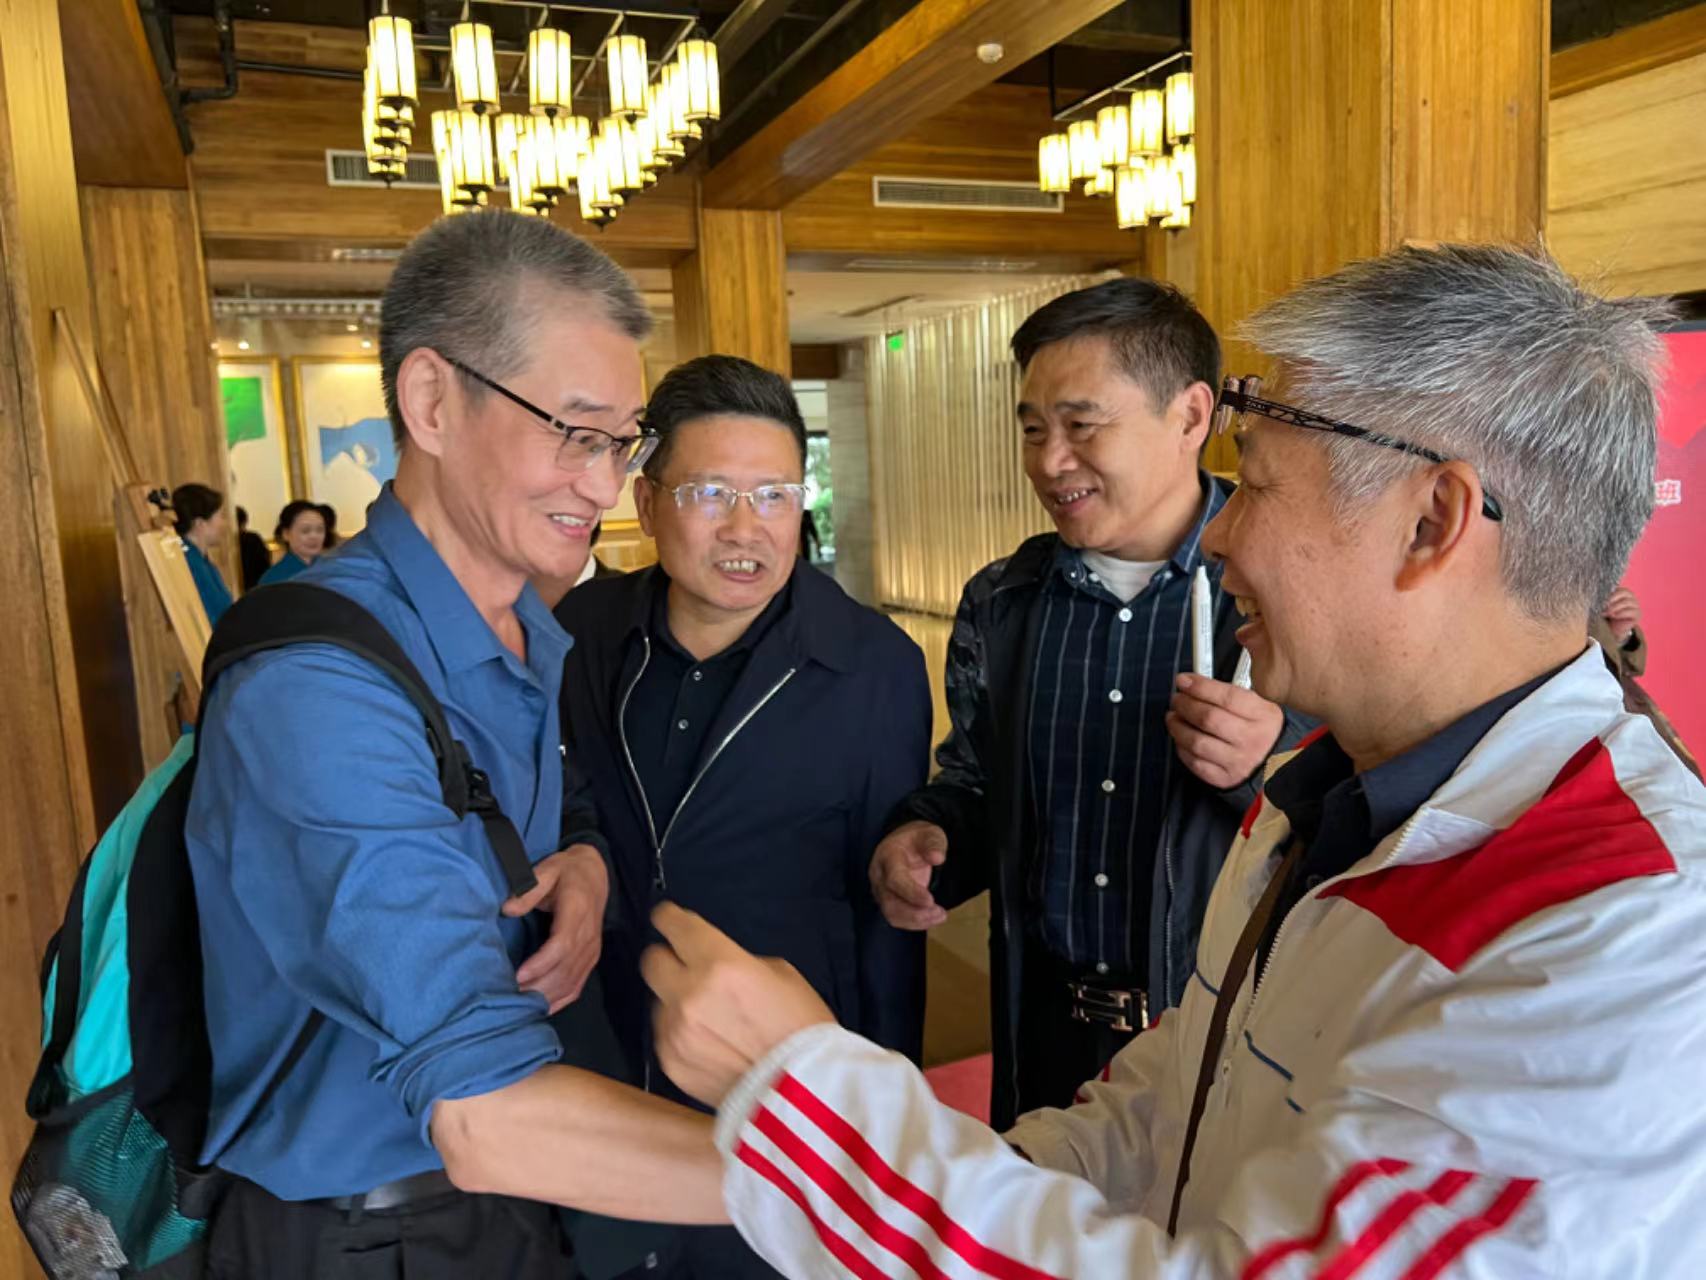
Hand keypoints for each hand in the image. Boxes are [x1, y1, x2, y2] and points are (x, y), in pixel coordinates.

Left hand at [504, 843, 608, 1013]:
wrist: (595, 876)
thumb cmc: (566, 872)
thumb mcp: (546, 870)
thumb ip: (528, 890)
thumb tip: (507, 909)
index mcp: (578, 911)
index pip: (562, 944)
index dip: (541, 964)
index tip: (518, 976)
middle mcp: (589, 935)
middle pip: (565, 970)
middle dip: (537, 987)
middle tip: (508, 997)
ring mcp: (592, 950)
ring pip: (570, 982)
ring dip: (545, 996)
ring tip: (518, 1005)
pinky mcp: (590, 959)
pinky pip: (577, 986)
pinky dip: (559, 1001)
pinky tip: (540, 1008)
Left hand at [642, 903, 832, 1107]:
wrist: (801, 1095)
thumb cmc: (802, 1027)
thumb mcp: (780, 975)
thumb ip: (739, 964)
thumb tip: (716, 969)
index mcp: (721, 963)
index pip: (676, 927)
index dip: (669, 918)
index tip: (669, 919)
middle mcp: (688, 993)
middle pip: (652, 960)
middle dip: (667, 959)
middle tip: (685, 967)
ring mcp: (674, 1031)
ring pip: (658, 1001)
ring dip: (676, 1001)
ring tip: (706, 1018)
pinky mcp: (669, 1063)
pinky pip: (665, 1035)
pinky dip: (680, 1033)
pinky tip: (708, 1044)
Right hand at [869, 821, 947, 928]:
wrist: (907, 844)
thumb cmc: (919, 839)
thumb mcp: (930, 834)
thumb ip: (933, 843)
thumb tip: (937, 858)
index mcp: (888, 856)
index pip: (894, 879)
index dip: (911, 893)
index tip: (931, 900)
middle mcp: (879, 875)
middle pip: (889, 902)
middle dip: (915, 913)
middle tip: (940, 912)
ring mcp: (880, 890)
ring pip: (891, 914)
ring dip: (916, 921)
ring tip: (940, 915)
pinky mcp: (887, 901)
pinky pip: (896, 918)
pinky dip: (914, 923)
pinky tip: (932, 918)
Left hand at [1166, 674, 1284, 789]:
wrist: (1280, 765)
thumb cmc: (1264, 732)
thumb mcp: (1261, 707)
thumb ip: (1230, 694)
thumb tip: (1195, 683)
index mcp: (1264, 716)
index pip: (1227, 697)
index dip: (1200, 687)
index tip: (1184, 681)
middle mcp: (1252, 740)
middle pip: (1208, 718)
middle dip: (1185, 705)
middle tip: (1177, 699)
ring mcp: (1238, 762)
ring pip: (1197, 742)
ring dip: (1178, 726)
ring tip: (1174, 717)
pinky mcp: (1225, 779)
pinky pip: (1195, 763)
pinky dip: (1182, 748)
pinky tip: (1182, 738)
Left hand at [1602, 585, 1640, 646]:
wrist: (1612, 629)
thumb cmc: (1606, 615)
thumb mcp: (1602, 606)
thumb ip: (1601, 599)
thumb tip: (1593, 596)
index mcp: (1622, 592)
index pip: (1618, 587)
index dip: (1609, 592)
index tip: (1599, 598)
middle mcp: (1630, 597)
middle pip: (1625, 592)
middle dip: (1613, 598)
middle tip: (1604, 605)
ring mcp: (1635, 605)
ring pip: (1627, 602)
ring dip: (1615, 607)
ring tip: (1607, 613)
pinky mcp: (1637, 614)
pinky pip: (1631, 611)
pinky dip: (1621, 613)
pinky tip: (1614, 616)